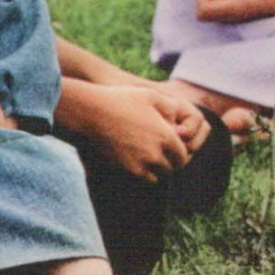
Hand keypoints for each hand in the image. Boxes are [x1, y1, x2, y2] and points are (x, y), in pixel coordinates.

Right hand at [84, 83, 209, 182]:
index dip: (181, 152)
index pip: (183, 155)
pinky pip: (145, 178)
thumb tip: (179, 121)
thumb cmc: (121, 100)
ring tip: (152, 158)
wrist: (91, 113)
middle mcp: (155, 153)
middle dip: (171, 162)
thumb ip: (171, 108)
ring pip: (159, 176)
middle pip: (173, 168)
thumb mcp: (151, 96)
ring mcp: (141, 164)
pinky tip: (140, 160)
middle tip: (165, 154)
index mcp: (165, 135)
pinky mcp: (127, 170)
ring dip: (159, 169)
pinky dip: (146, 173)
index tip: (174, 147)